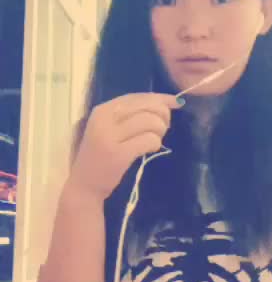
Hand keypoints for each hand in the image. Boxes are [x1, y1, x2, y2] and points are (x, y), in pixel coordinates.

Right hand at [68, 93, 182, 200]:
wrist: (84, 185)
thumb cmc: (102, 155)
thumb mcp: (111, 128)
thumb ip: (132, 114)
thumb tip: (166, 103)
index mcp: (103, 110)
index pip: (137, 96)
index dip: (160, 98)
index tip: (176, 102)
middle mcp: (104, 119)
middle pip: (147, 107)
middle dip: (163, 116)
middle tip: (162, 129)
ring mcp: (109, 137)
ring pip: (151, 122)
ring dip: (160, 132)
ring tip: (154, 140)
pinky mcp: (118, 154)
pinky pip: (150, 140)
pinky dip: (155, 144)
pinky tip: (149, 149)